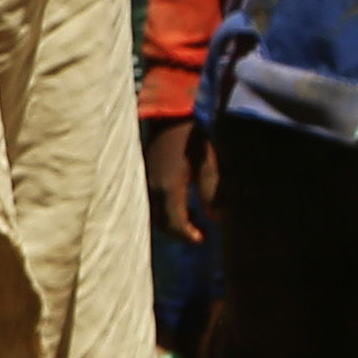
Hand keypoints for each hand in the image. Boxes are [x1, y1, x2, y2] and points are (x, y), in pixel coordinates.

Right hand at [143, 120, 208, 246]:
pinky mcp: (141, 177)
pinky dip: (163, 210)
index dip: (189, 236)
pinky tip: (179, 202)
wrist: (170, 118)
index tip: (203, 238)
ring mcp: (144, 183)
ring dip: (171, 221)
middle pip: (162, 224)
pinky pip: (149, 203)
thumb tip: (215, 219)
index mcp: (170, 188)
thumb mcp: (209, 167)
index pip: (176, 224)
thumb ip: (212, 195)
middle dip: (181, 232)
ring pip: (153, 215)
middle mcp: (152, 189)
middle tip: (200, 230)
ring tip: (193, 216)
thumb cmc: (193, 140)